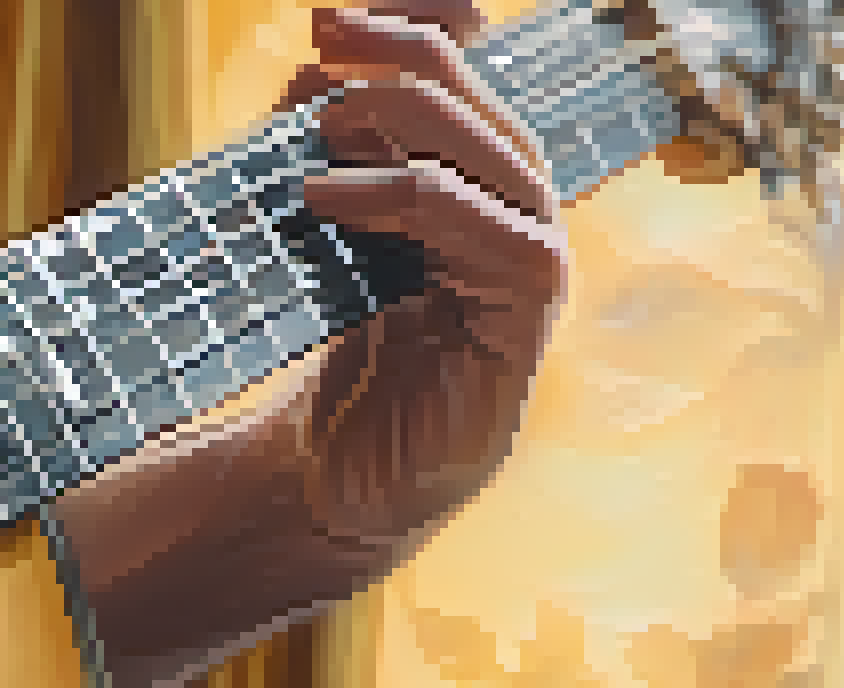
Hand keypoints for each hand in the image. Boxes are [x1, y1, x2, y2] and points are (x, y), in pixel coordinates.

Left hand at [283, 0, 566, 547]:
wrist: (332, 485)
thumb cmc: (334, 363)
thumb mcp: (322, 239)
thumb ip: (326, 159)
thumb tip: (311, 67)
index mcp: (477, 190)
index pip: (476, 82)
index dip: (426, 29)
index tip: (333, 16)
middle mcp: (517, 219)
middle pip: (488, 106)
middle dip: (408, 54)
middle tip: (323, 35)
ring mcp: (532, 271)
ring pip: (501, 157)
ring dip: (407, 120)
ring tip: (319, 124)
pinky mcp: (525, 328)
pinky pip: (496, 238)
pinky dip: (409, 201)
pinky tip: (326, 197)